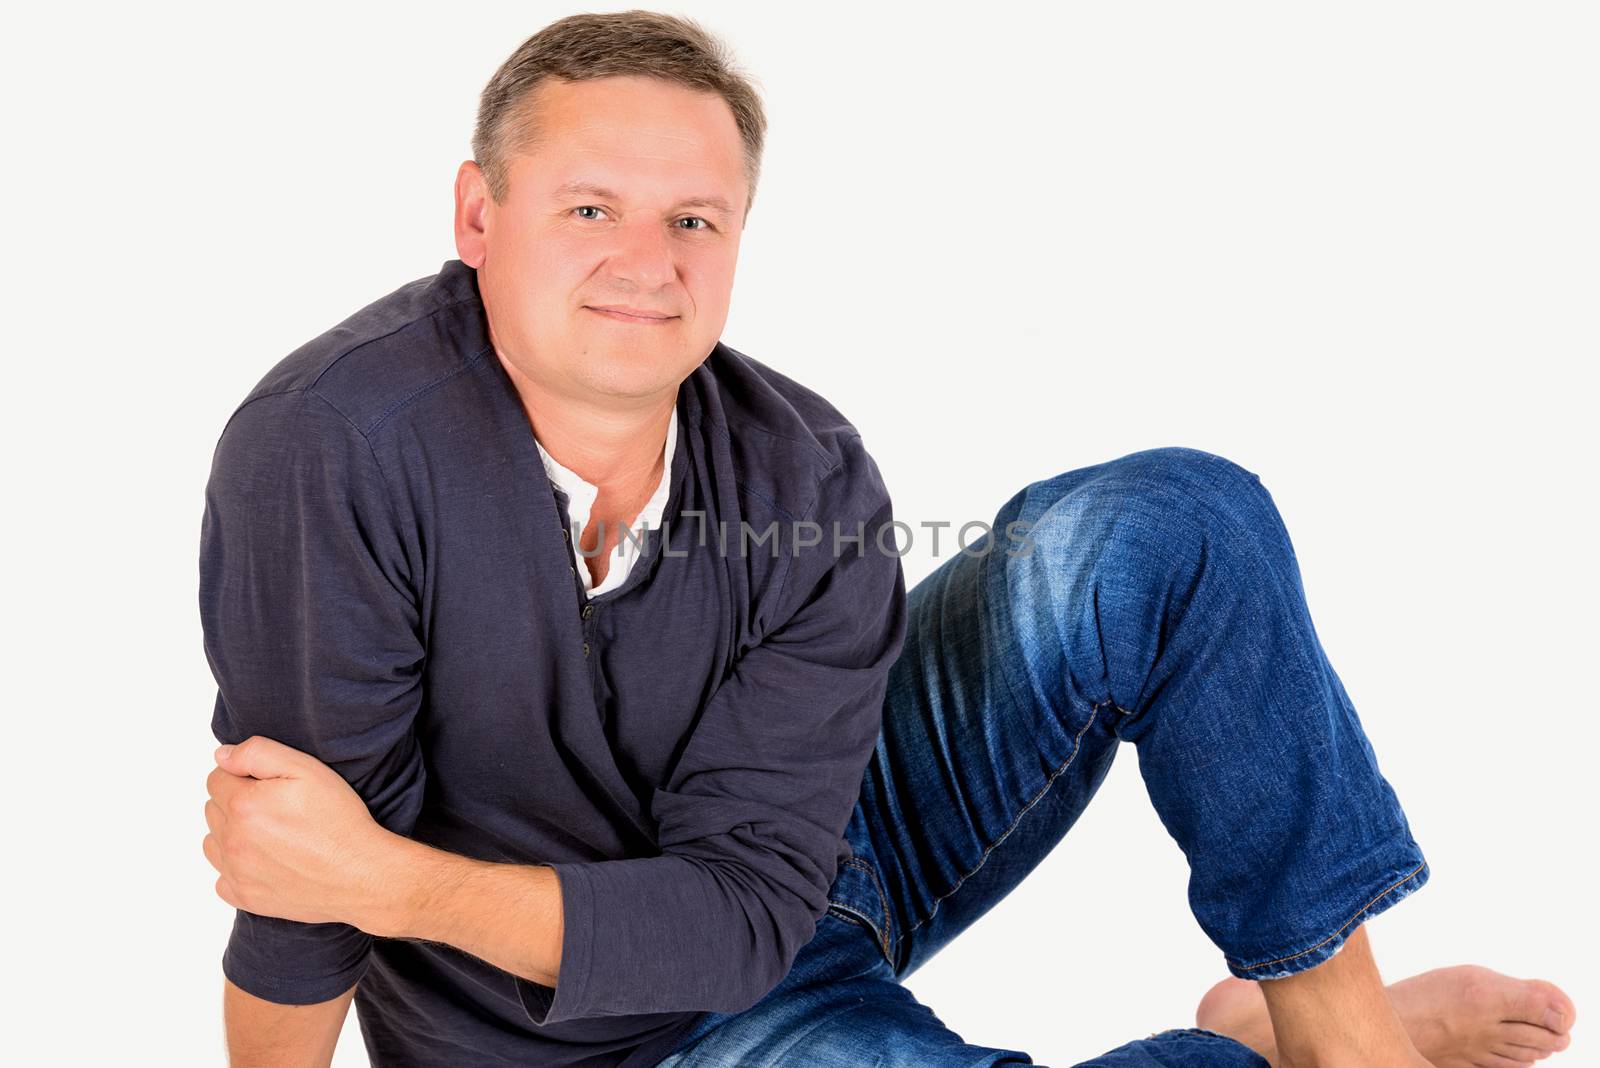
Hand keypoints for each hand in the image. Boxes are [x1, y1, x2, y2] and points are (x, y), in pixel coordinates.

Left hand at [203, 736, 400, 932]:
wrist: (360, 874)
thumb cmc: (339, 820)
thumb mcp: (307, 769)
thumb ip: (258, 753)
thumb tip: (222, 756)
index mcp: (243, 805)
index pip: (217, 779)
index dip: (243, 775)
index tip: (271, 784)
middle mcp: (232, 840)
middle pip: (213, 809)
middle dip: (236, 802)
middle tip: (277, 808)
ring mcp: (235, 873)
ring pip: (213, 842)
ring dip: (232, 834)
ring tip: (270, 834)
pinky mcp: (244, 897)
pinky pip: (222, 877)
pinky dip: (236, 868)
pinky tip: (266, 861)